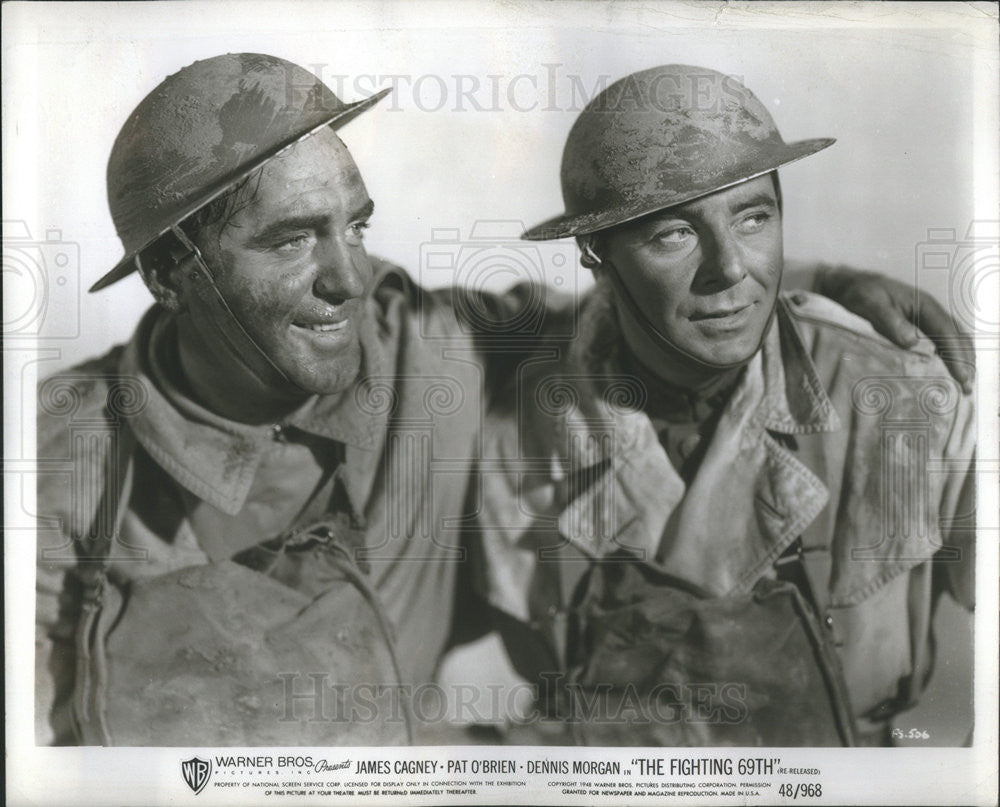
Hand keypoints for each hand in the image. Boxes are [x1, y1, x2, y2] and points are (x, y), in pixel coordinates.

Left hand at [816, 266, 974, 393]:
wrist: (850, 285)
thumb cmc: (860, 293)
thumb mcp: (870, 303)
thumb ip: (890, 320)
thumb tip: (911, 342)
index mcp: (924, 304)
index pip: (947, 332)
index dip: (957, 355)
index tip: (962, 376)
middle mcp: (930, 311)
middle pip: (956, 337)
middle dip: (965, 361)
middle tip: (966, 389)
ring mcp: (925, 318)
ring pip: (951, 340)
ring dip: (960, 360)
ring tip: (963, 385)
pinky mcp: (917, 326)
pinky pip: (939, 342)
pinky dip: (947, 356)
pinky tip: (946, 372)